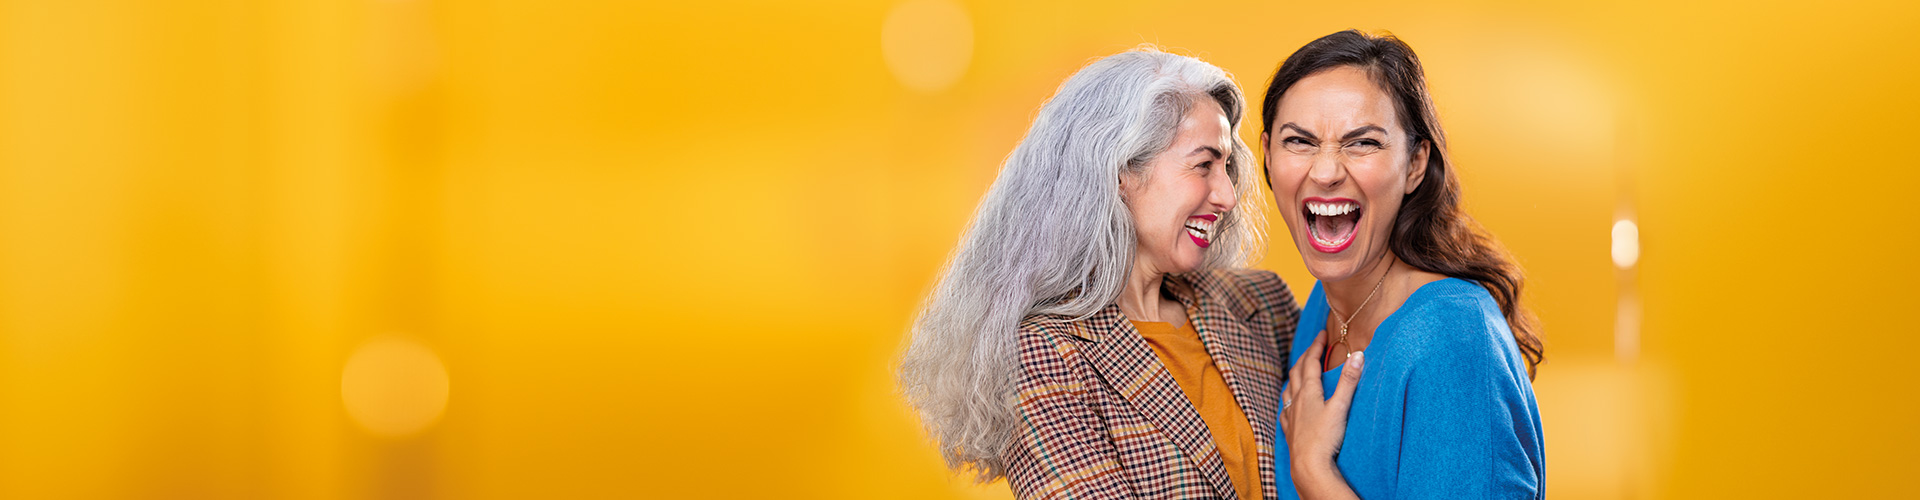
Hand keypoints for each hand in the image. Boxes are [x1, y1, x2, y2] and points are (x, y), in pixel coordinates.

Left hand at [1280, 331, 1364, 497]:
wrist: (1308, 465)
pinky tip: (1290, 404)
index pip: (1311, 362)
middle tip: (1314, 346)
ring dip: (1295, 376)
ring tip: (1299, 370)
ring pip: (1289, 389)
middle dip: (1306, 356)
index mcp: (1309, 392)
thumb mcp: (1341, 406)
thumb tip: (1358, 354)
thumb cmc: (1325, 437)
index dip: (1316, 346)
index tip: (1322, 334)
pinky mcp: (1290, 429)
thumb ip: (1349, 380)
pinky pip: (1286, 409)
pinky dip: (1289, 400)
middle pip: (1298, 372)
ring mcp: (1291, 415)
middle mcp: (1296, 400)